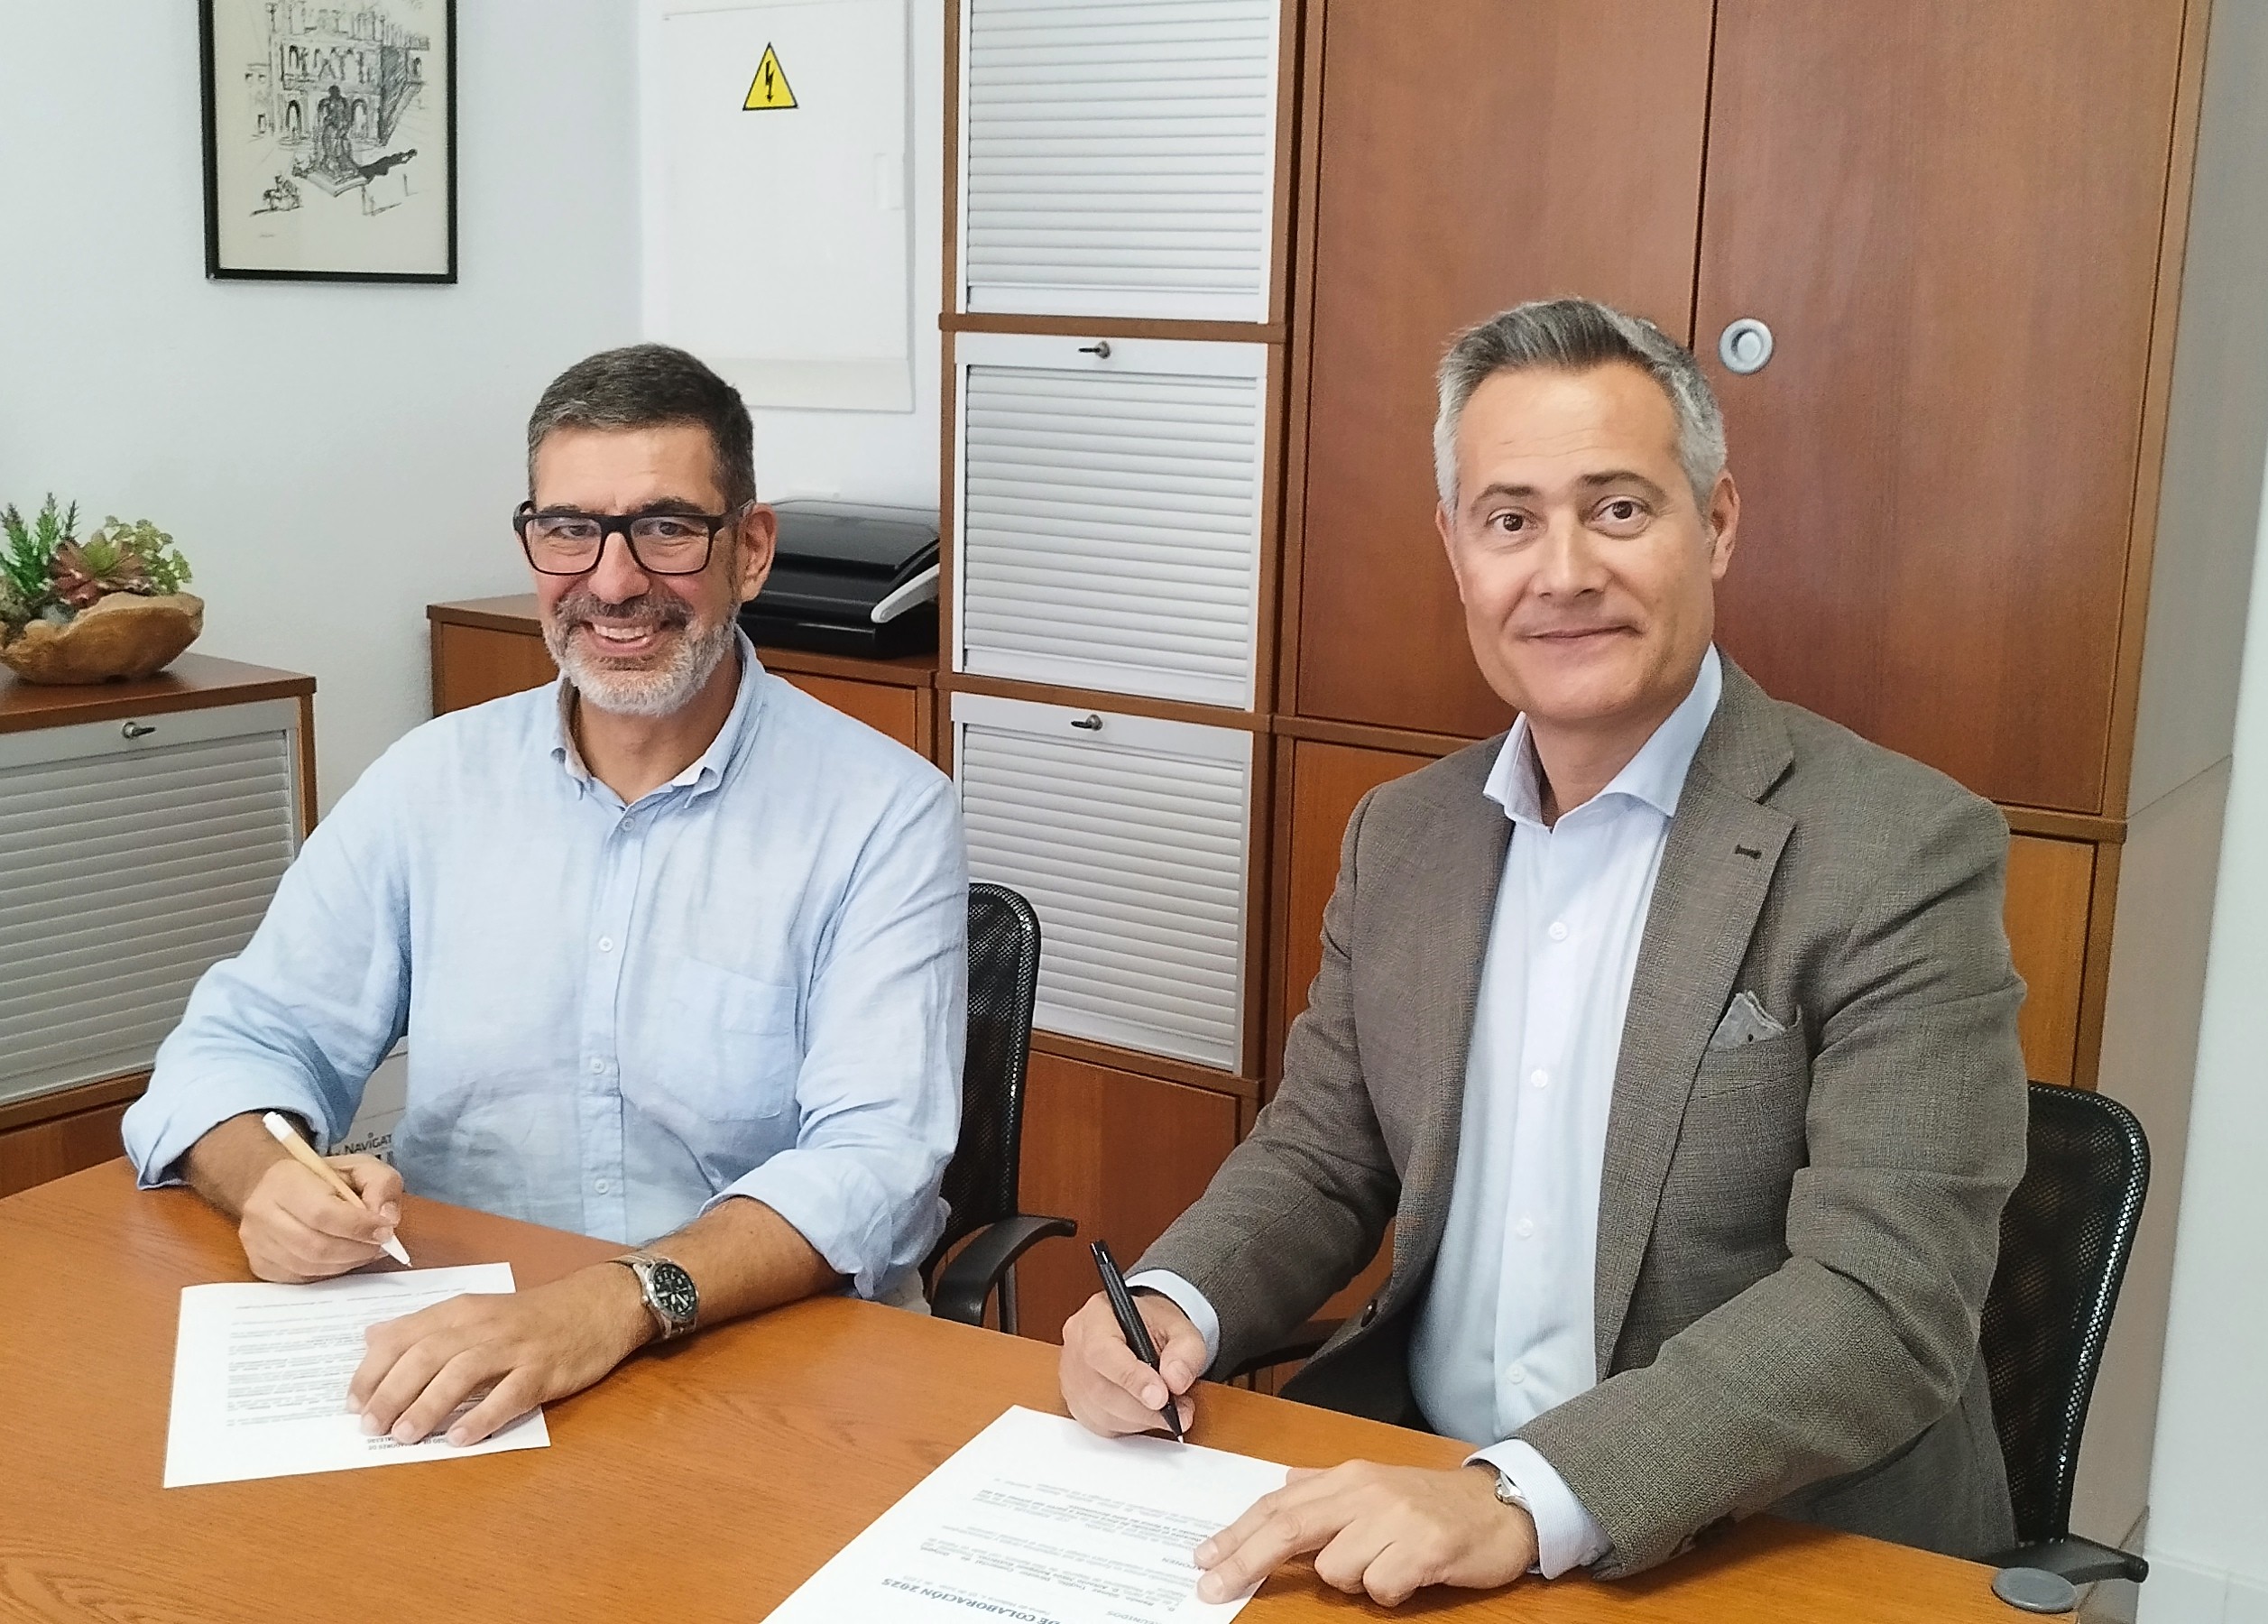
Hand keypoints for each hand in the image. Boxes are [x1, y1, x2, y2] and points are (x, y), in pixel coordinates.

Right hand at [238, 1152, 402, 1282]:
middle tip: (379, 1245)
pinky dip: (329, 1272)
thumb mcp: (360, 1167)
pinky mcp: (259, 1264)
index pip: (323, 1213)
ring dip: (346, 1263)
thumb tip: (387, 1218)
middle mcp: (262, 1213)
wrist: (272, 1187)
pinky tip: (343, 1259)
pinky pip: (300, 1278)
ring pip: (309, 1266)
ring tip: (365, 1251)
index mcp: (285, 1181)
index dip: (359, 1227)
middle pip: (316, 1246)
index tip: (385, 1231)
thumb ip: (382, 1184)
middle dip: (357, 1250)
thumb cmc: (321, 1177)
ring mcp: (256, 1242)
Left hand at [349, 1263, 651, 1445]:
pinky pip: (510, 1394)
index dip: (372, 1370)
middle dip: (392, 1392)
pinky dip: (483, 1416)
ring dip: (428, 1405)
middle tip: (371, 1426)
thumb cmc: (532, 1315)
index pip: (404, 1336)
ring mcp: (516, 1347)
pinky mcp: (544, 1370)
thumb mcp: (476, 1310)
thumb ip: (424, 1326)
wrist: (599, 1305)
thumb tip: (372, 1338)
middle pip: (427, 1355)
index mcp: (461, 1310)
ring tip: (405, 1435)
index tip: (352, 1402)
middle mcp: (484, 1325)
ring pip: (463, 1372)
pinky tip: (461, 1439)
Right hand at [1058, 1289, 1205, 1437]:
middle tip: (1180, 1410)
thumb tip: (1175, 1380)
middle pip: (1101, 1388)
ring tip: (1170, 1410)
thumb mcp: (1181, 1328)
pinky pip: (1101, 1425)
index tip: (1161, 1397)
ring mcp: (1071, 1375)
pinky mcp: (1076, 1402)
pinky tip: (1147, 1413)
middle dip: (1144, 1408)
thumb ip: (1185, 1351)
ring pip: (1101, 1412)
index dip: (1132, 1378)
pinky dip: (1129, 1426)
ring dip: (1141, 1419)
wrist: (1144, 1332)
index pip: (1102, 1351)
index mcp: (1097, 1315)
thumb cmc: (1156, 1326)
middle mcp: (1077, 1344)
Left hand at [1195, 1461, 1538, 1606]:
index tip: (1204, 1558)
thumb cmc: (1432, 1501)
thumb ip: (1326, 1488)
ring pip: (1335, 1568)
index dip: (1237, 1532)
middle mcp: (1365, 1491)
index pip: (1278, 1504)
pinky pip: (1380, 1587)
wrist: (1502, 1505)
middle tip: (1212, 1587)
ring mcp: (1394, 1518)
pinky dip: (1387, 1591)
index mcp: (1347, 1477)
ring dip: (1350, 1580)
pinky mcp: (1424, 1547)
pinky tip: (1411, 1575)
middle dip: (1243, 1559)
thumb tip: (1282, 1485)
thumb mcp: (1375, 1485)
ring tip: (1386, 1565)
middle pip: (1288, 1527)